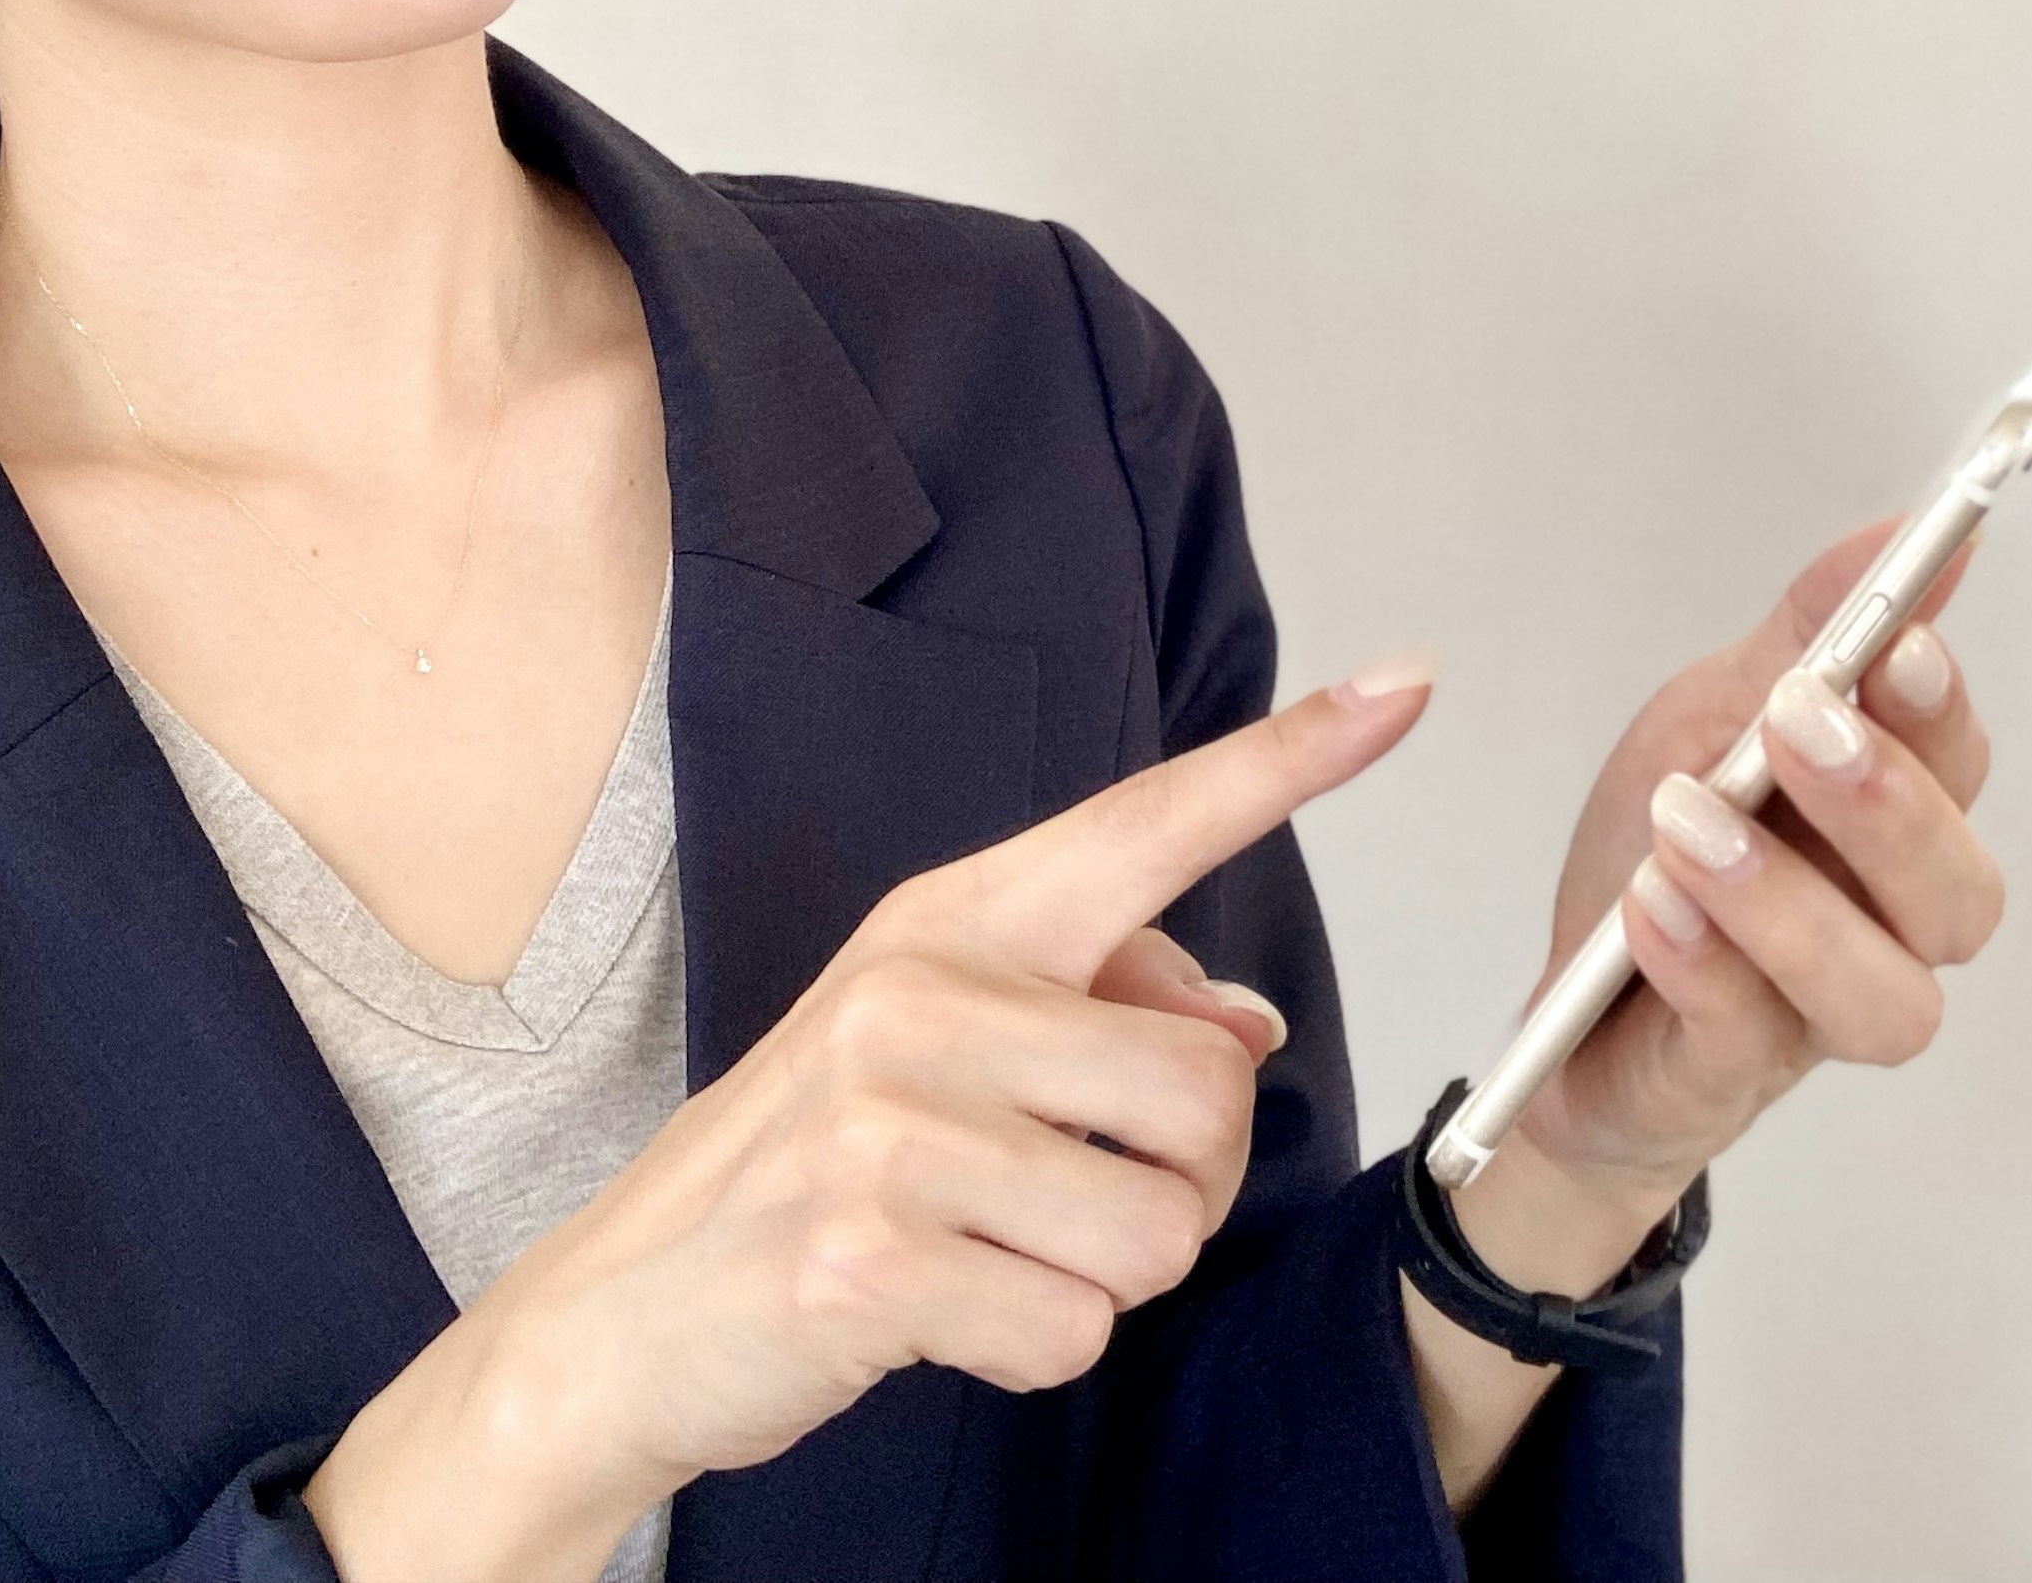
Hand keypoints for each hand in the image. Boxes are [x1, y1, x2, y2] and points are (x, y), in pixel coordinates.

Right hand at [305, 655, 1434, 1581]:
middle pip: (1209, 1095)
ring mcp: (890, 1125)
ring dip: (1109, 1276)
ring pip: (1160, 1229)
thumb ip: (1096, 1010)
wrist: (625, 1306)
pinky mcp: (872, 1258)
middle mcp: (922, 994)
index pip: (1150, 822)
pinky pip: (1076, 1331)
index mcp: (955, 920)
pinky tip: (946, 1312)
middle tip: (1069, 1195)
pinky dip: (1036, 1348)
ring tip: (1000, 1250)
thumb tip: (1247, 1029)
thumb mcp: (936, 1044)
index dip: (1291, 759)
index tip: (1406, 683)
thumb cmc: (808, 1164)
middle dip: (1179, 1182)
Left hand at [1503, 524, 2004, 1215]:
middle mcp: (1886, 931)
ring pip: (1882, 993)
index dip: (1938, 710)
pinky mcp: (1731, 1080)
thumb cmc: (1662, 856)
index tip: (1897, 643)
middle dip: (1884, 802)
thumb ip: (1807, 635)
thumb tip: (1906, 535)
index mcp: (1890, 829)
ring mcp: (1819, 1019)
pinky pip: (1747, 1037)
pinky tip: (1646, 906)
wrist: (1568, 1020)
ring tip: (1690, 824)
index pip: (1958, 767)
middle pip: (1957, 892)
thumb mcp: (1710, 718)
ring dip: (1787, 900)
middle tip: (1792, 721)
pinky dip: (1700, 961)